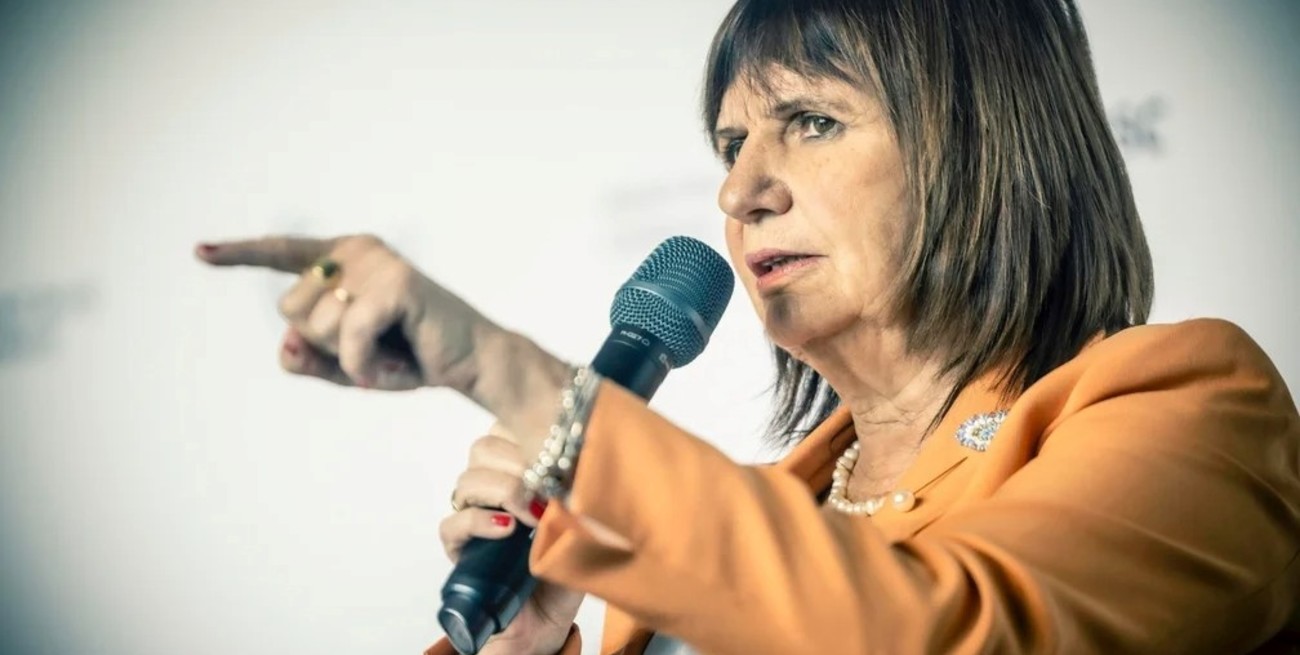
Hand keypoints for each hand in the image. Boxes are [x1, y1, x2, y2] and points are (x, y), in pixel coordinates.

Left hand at [196, 235, 490, 391]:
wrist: (470, 363)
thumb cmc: (409, 356)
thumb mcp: (346, 363)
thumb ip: (309, 357)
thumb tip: (285, 346)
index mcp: (344, 260)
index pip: (283, 254)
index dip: (239, 254)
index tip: (199, 252)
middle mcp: (357, 252)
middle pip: (291, 308)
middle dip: (323, 343)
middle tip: (373, 348)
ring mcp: (376, 264)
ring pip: (315, 325)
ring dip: (347, 356)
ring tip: (388, 353)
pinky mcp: (395, 284)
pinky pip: (348, 336)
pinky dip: (362, 363)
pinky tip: (389, 367)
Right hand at [442, 431, 584, 654]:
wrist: (550, 619)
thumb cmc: (569, 564)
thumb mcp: (585, 519)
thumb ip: (581, 487)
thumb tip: (583, 457)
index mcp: (521, 470)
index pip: (508, 428)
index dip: (526, 430)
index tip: (557, 448)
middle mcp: (494, 488)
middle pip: (484, 448)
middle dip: (516, 460)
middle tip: (545, 483)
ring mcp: (474, 516)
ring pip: (468, 481)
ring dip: (504, 490)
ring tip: (532, 514)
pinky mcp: (460, 549)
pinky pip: (452, 524)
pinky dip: (478, 521)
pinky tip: (506, 529)